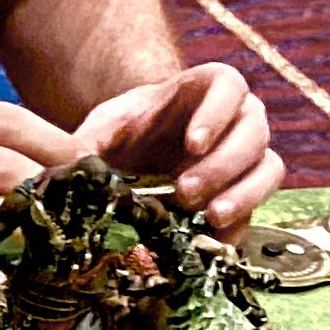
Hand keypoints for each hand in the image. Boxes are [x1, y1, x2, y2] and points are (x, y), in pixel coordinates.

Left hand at [72, 64, 281, 234]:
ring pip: (267, 168)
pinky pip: (258, 207)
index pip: (228, 86)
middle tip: (184, 192)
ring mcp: (246, 158)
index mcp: (207, 90)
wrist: (138, 156)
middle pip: (252, 131)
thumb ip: (90, 142)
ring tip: (210, 218)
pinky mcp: (245, 194)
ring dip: (244, 193)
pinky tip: (216, 242)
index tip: (191, 144)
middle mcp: (237, 120)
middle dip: (222, 163)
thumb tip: (62, 170)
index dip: (216, 112)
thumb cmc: (126, 132)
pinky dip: (242, 225)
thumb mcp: (104, 130)